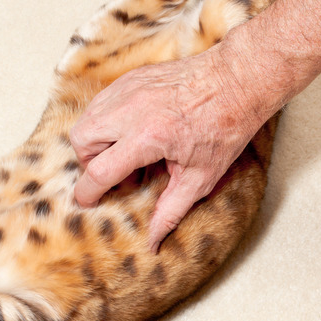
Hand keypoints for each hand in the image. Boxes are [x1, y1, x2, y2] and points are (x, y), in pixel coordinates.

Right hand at [70, 48, 263, 252]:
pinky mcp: (132, 78)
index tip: (89, 202)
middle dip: (88, 162)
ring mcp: (129, 90)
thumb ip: (170, 212)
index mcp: (148, 138)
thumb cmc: (225, 128)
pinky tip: (130, 129)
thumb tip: (152, 242)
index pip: (99, 171)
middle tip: (114, 171)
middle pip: (81, 140)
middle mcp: (131, 111)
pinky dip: (105, 120)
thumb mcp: (201, 178)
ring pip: (86, 118)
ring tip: (123, 150)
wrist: (239, 79)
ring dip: (94, 140)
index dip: (87, 192)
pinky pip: (101, 102)